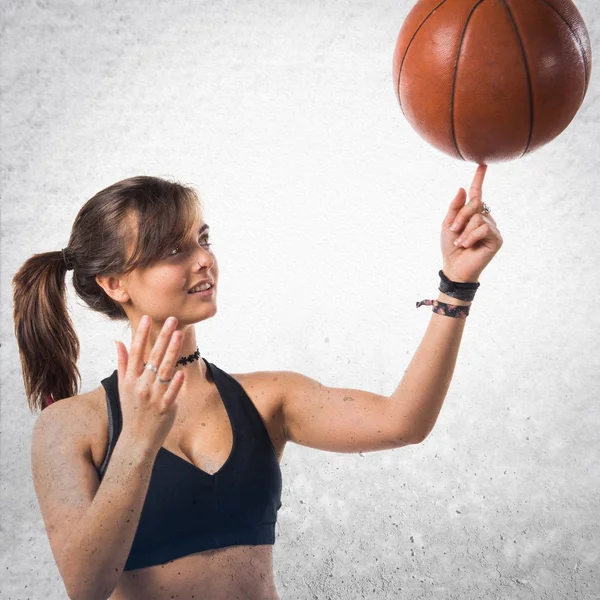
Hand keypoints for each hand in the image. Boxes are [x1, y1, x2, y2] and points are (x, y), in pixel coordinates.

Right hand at [114, 316, 185, 454]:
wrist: (136, 440)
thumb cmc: (131, 410)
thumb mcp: (122, 387)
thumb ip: (123, 363)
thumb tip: (118, 342)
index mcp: (130, 379)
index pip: (136, 352)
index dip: (141, 334)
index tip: (147, 318)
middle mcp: (141, 385)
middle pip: (153, 357)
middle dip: (162, 337)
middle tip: (172, 319)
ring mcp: (153, 397)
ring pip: (164, 370)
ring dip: (172, 351)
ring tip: (179, 334)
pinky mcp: (165, 408)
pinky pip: (171, 393)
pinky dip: (175, 383)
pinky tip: (181, 371)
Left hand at [440, 164, 502, 282]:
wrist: (455, 268)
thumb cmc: (451, 248)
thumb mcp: (448, 225)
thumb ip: (455, 207)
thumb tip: (462, 188)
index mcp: (474, 214)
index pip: (477, 194)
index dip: (478, 179)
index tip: (482, 165)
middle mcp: (486, 218)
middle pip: (475, 204)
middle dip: (460, 216)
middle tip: (452, 230)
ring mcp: (492, 228)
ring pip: (478, 217)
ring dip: (464, 230)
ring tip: (461, 243)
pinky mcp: (497, 239)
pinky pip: (483, 228)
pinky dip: (471, 237)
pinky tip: (467, 246)